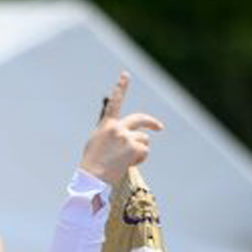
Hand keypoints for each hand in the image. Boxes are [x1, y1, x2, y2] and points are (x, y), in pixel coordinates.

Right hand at [79, 72, 163, 186]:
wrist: (92, 177)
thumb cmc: (92, 163)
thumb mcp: (97, 143)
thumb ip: (110, 133)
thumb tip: (125, 134)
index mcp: (106, 125)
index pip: (115, 102)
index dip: (120, 87)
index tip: (125, 74)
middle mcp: (118, 128)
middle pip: (140, 119)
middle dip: (151, 123)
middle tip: (159, 127)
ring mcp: (127, 137)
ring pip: (144, 140)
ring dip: (139, 150)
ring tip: (124, 161)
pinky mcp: (134, 148)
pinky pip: (145, 151)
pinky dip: (139, 159)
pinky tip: (126, 164)